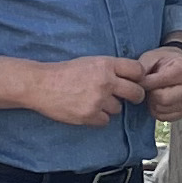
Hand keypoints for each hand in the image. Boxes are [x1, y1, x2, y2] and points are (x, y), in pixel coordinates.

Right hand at [0, 53, 146, 126]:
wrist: (41, 84)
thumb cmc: (64, 72)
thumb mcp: (90, 62)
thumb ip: (110, 68)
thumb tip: (130, 77)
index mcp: (106, 65)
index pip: (137, 70)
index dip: (139, 77)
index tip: (136, 81)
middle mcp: (105, 81)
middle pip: (136, 93)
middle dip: (135, 96)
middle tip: (131, 97)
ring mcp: (98, 99)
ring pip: (118, 108)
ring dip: (110, 107)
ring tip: (94, 101)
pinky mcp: (90, 115)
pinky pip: (105, 121)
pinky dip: (98, 118)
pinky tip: (88, 110)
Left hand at [138, 41, 181, 119]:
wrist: (181, 66)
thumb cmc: (165, 60)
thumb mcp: (152, 56)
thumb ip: (142, 68)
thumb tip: (134, 83)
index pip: (158, 83)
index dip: (145, 83)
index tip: (141, 80)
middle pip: (162, 99)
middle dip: (150, 94)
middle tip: (149, 88)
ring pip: (162, 110)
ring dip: (152, 103)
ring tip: (154, 92)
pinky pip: (165, 118)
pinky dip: (157, 111)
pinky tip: (158, 101)